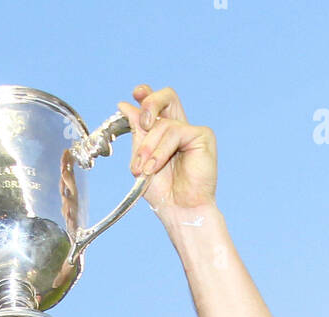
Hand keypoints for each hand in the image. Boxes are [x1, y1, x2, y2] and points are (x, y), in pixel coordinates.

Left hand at [116, 84, 216, 216]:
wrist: (179, 210)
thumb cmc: (163, 192)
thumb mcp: (141, 159)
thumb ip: (136, 133)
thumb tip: (126, 106)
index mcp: (165, 134)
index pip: (158, 105)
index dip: (146, 95)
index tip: (135, 95)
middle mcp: (180, 129)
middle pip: (167, 96)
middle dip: (150, 103)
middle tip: (143, 123)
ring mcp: (192, 131)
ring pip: (163, 123)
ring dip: (148, 147)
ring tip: (145, 169)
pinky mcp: (202, 136)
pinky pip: (174, 132)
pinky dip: (160, 150)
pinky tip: (155, 166)